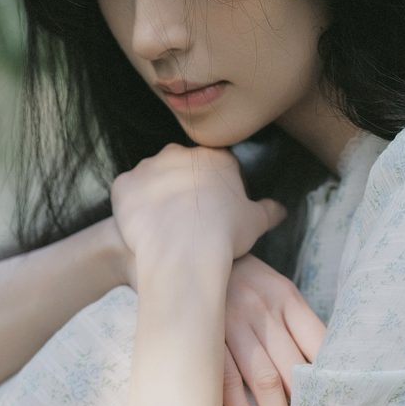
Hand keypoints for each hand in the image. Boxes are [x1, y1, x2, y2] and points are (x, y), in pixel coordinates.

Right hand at [109, 219, 325, 405]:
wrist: (185, 251)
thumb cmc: (239, 278)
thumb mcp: (273, 287)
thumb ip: (296, 320)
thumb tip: (324, 364)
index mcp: (287, 298)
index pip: (320, 343)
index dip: (331, 379)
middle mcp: (263, 312)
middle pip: (293, 369)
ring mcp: (233, 326)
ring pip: (263, 379)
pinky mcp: (207, 339)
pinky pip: (226, 379)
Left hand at [110, 143, 286, 267]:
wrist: (183, 251)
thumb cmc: (224, 234)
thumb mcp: (256, 222)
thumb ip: (269, 211)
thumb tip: (280, 209)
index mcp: (213, 158)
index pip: (216, 165)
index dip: (216, 187)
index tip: (215, 209)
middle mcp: (179, 154)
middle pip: (181, 167)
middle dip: (184, 186)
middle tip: (188, 218)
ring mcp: (148, 167)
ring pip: (152, 178)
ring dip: (157, 195)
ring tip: (164, 225)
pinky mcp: (124, 184)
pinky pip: (127, 192)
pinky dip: (132, 206)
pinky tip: (142, 226)